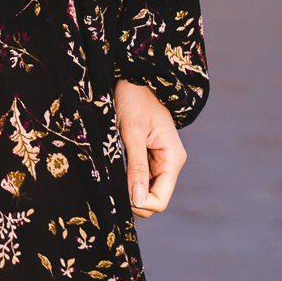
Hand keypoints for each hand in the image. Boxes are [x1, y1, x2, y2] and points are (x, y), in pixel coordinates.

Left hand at [115, 79, 185, 218]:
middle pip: (153, 199)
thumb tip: (138, 200)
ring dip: (128, 189)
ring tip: (110, 176)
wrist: (133, 77)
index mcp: (172, 159)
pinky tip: (113, 171)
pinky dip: (127, 180)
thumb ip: (136, 166)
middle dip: (133, 198)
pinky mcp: (149, 156)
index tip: (117, 194)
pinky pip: (139, 178)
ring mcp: (160, 161)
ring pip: (145, 190)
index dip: (139, 203)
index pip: (160, 200)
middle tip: (109, 184)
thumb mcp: (132, 131)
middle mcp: (169, 163)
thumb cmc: (133, 98)